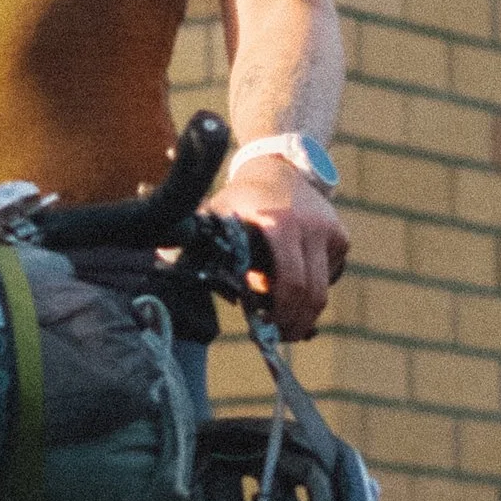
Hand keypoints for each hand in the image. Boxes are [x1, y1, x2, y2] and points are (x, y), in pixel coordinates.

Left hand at [205, 155, 346, 340]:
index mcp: (278, 224)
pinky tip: (297, 286)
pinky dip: (316, 286)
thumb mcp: (216, 211)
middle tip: (282, 335)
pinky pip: (331, 273)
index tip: (268, 327)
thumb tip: (160, 260)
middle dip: (296, 321)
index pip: (289, 279)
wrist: (278, 165)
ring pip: (324, 288)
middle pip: (312, 292)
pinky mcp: (340, 235)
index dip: (281, 310)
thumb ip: (195, 237)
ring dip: (307, 311)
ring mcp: (329, 231)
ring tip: (289, 323)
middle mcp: (309, 227)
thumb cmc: (241, 197)